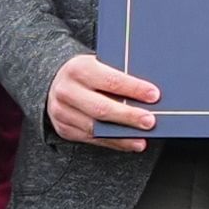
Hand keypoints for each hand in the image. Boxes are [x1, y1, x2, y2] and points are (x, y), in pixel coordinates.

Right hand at [48, 49, 162, 147]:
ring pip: (96, 128)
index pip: (111, 80)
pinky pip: (91, 139)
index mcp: (79, 68)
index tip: (154, 95)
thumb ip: (118, 75)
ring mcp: (62, 112)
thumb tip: (150, 92)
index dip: (134, 89)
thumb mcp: (97, 65)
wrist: (54, 82)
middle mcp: (67, 90)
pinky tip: (129, 143)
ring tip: (141, 138)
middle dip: (129, 116)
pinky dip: (113, 143)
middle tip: (150, 121)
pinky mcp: (64, 129)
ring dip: (122, 135)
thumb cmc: (86, 73)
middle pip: (102, 108)